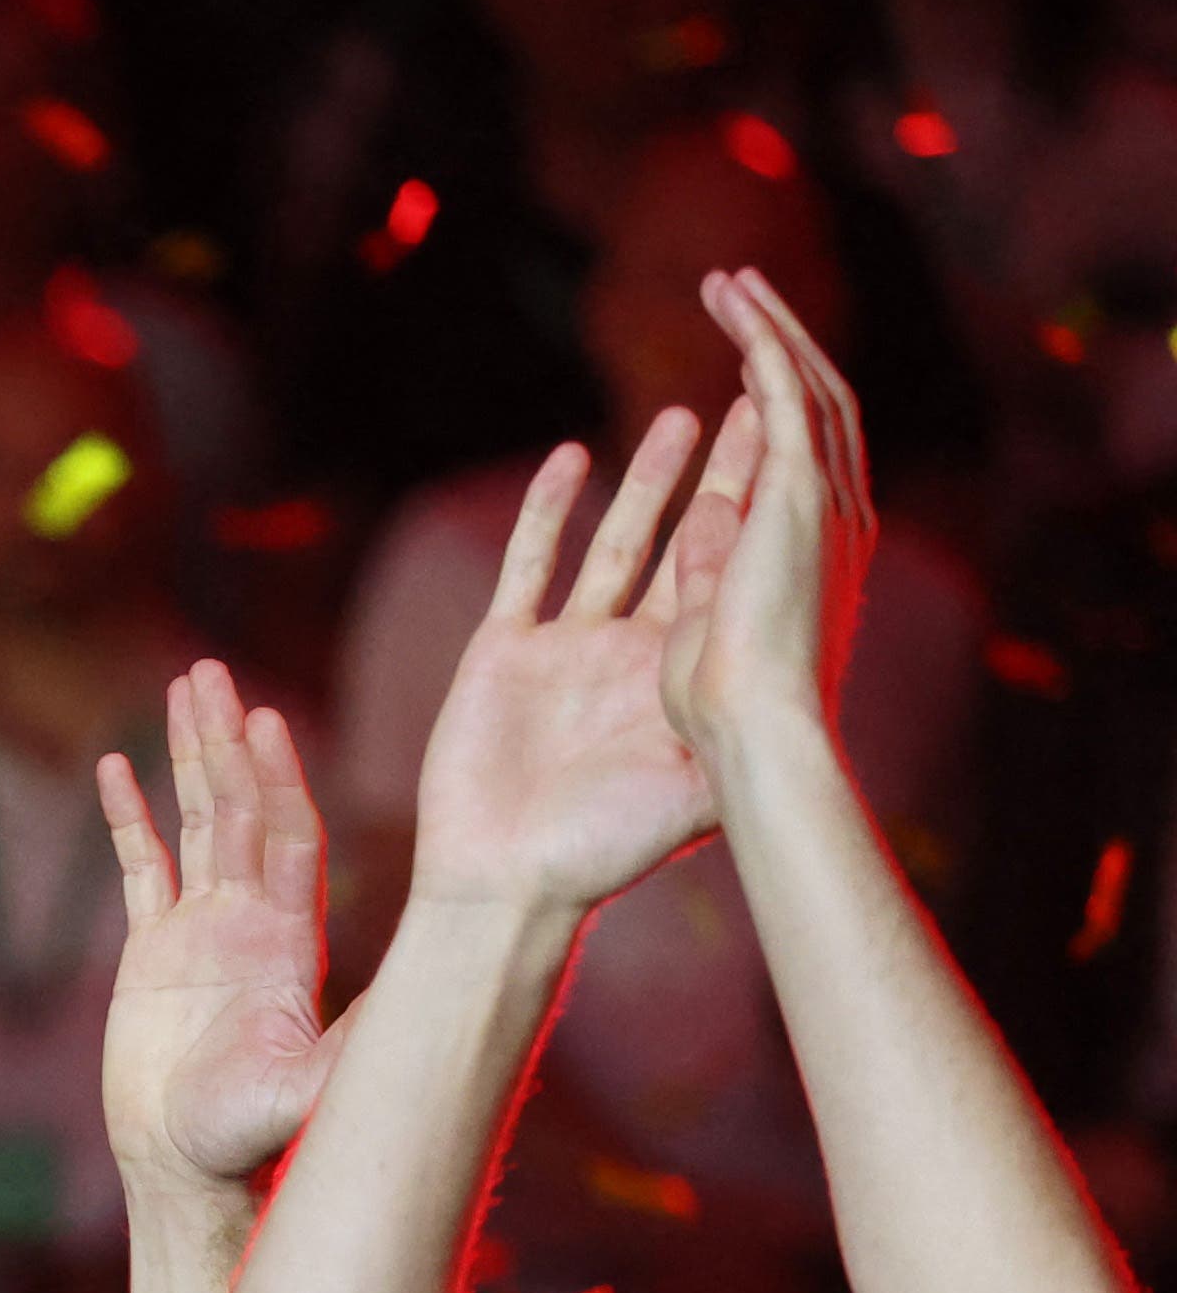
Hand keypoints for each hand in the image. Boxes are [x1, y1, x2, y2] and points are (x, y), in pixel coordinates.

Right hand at [99, 663, 344, 1187]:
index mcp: (288, 937)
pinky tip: (112, 768)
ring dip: (187, 756)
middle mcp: (248, 919)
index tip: (263, 718)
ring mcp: (198, 931)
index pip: (286, 834)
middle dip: (225, 739)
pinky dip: (126, 818)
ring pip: (192, 822)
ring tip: (181, 688)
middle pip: (238, 807)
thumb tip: (416, 992)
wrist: (190, 1166)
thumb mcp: (316, 1084)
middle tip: (210, 673)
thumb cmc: (253, 1136)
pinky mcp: (149, 955)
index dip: (275, 774)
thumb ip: (355, 1036)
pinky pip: (137, 871)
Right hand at [408, 408, 738, 918]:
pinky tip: (567, 460)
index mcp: (682, 677)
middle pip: (686, 541)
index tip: (790, 447)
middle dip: (720, 474)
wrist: (506, 886)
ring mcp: (566, 648)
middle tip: (748, 405)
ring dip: (647, 481)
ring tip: (680, 418)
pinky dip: (546, 513)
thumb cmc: (601, 852)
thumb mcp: (693, 785)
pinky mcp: (502, 652)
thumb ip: (730, 719)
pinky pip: (529, 567)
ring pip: (616, 542)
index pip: (734, 572)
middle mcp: (631, 652)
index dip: (761, 508)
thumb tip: (776, 649)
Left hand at [659, 269, 875, 780]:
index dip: (778, 405)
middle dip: (779, 348)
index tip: (747, 367)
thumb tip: (699, 516)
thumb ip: (710, 569)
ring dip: (771, 331)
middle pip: (813, 410)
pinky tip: (735, 305)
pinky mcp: (797, 494)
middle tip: (743, 296)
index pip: (802, 459)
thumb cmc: (724, 718)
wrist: (756, 740)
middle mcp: (832, 521)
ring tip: (733, 283)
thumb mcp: (706, 629)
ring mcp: (821, 503)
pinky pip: (785, 397)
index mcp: (812, 557)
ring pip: (804, 390)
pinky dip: (764, 345)